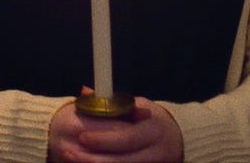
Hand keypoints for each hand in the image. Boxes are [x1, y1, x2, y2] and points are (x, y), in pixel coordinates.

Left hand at [49, 88, 181, 162]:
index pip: (126, 138)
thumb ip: (113, 104)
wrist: (179, 141)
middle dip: (93, 158)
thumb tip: (85, 93)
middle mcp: (157, 151)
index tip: (82, 136)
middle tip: (69, 153)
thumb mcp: (139, 107)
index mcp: (155, 129)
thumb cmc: (151, 121)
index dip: (103, 139)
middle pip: (121, 160)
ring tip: (74, 160)